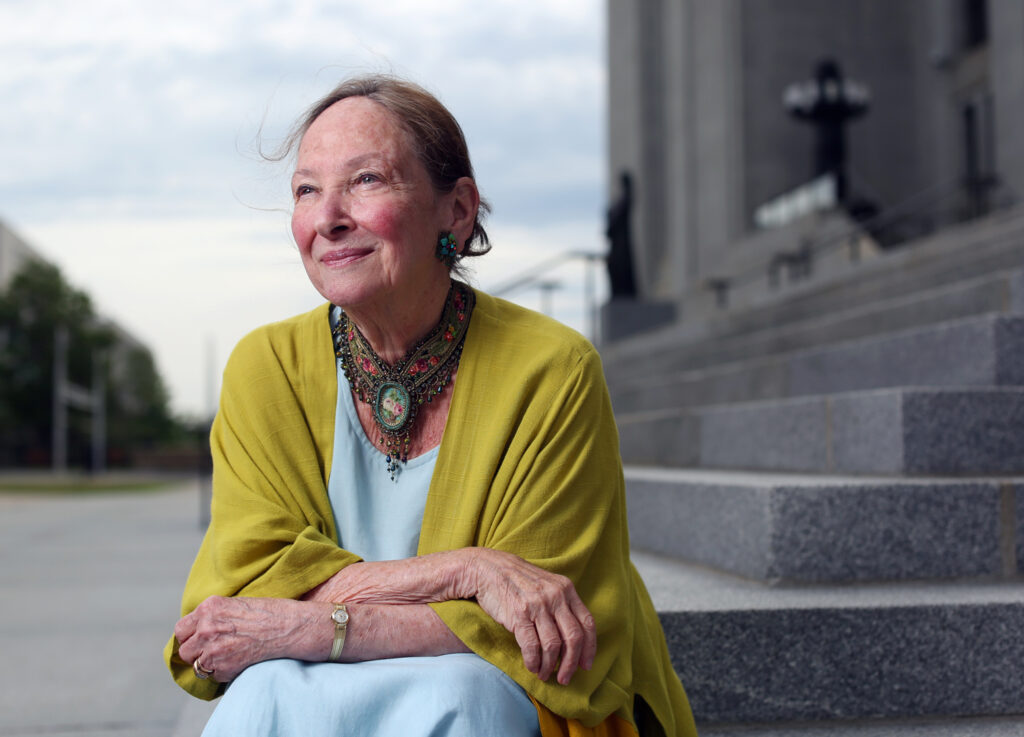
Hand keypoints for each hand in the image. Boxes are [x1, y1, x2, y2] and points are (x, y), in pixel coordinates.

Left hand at [175, 596, 327, 681]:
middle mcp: (206, 628)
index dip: (190, 636)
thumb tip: (198, 629)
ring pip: (196, 665)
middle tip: (213, 650)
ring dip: (208, 663)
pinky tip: (238, 661)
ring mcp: (213, 649)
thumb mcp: (236, 603)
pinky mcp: (223, 667)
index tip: (199, 639)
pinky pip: (213, 676)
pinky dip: (223, 672)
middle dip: (196, 651)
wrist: (288, 627)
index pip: (181, 629)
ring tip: (226, 656)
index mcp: (208, 608)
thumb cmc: (267, 613)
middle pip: (185, 650)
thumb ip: (213, 615)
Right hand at [465, 549, 596, 685]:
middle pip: (574, 638)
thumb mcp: (547, 585)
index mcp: (566, 589)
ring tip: (544, 674)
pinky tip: (531, 667)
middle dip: (571, 664)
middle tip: (565, 678)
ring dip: (549, 666)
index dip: (589, 648)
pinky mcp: (519, 614)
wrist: (486, 568)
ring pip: (553, 645)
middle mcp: (555, 596)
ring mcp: (537, 605)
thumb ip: (562, 605)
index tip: (586, 665)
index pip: (587, 623)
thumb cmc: (517, 581)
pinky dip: (533, 662)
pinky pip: (532, 646)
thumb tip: (574, 640)